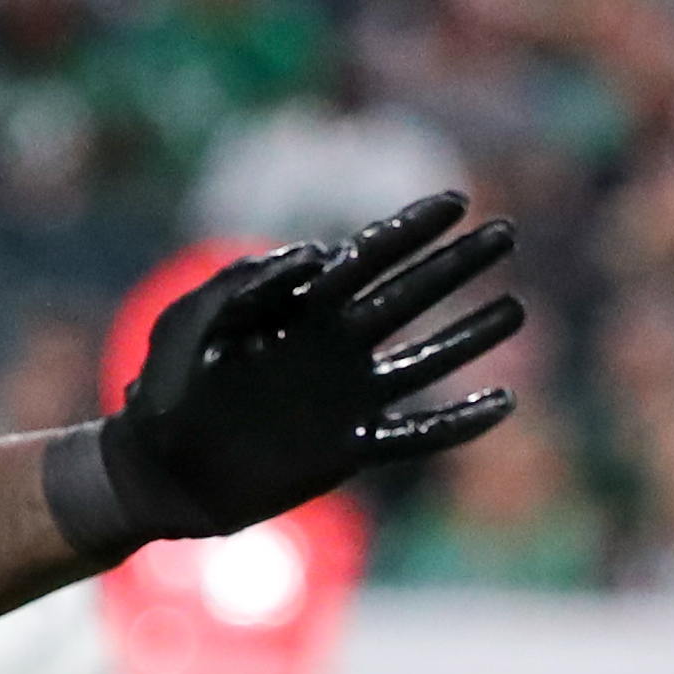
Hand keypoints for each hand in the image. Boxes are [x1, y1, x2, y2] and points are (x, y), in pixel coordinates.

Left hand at [79, 193, 521, 546]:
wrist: (157, 472)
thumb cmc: (163, 392)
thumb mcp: (188, 321)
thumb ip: (244, 281)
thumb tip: (319, 257)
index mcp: (297, 308)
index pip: (365, 255)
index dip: (410, 227)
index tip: (455, 201)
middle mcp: (332, 345)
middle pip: (409, 294)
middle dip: (457, 263)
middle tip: (505, 232)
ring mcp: (345, 396)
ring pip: (425, 360)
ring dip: (471, 335)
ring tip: (516, 308)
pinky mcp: (348, 448)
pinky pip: (415, 435)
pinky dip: (457, 424)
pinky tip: (501, 407)